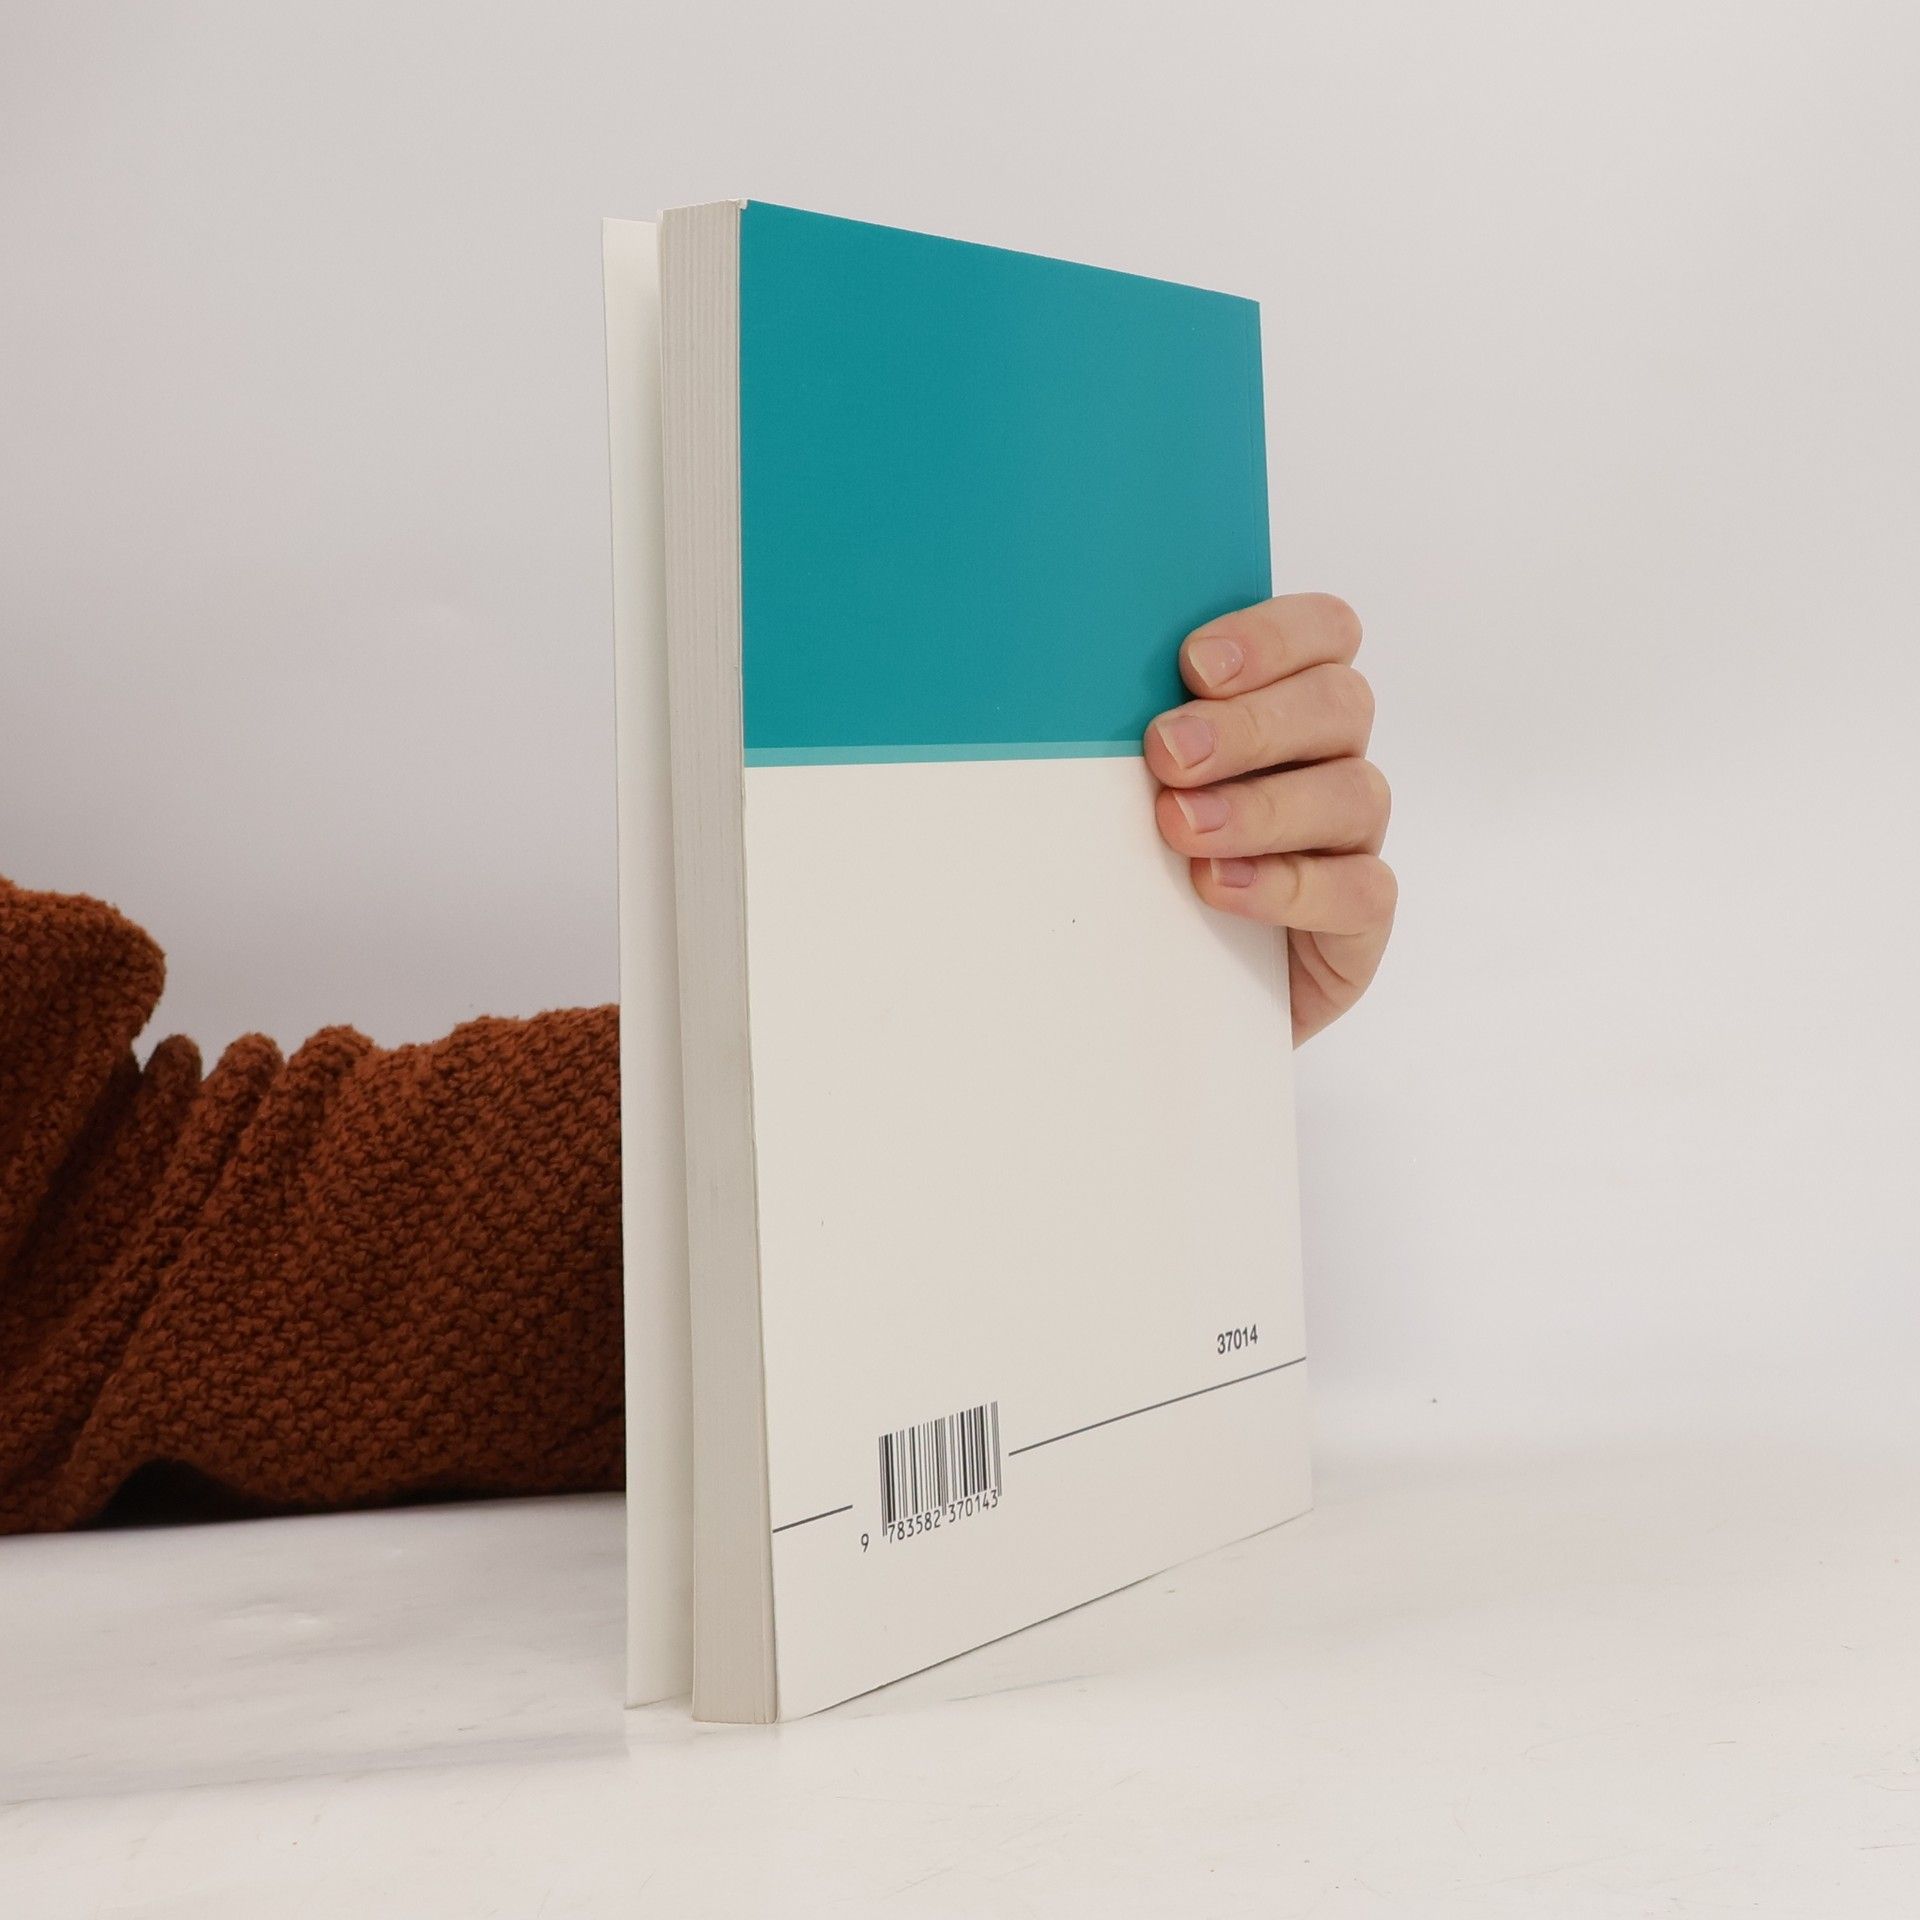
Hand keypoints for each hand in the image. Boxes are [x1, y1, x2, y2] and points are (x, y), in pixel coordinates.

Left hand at [1145, 594, 1394, 1044]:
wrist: (1147, 992)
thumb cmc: (1132, 863)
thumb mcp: (1119, 784)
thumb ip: (1122, 729)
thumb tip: (1052, 679)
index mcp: (1286, 702)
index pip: (1325, 632)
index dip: (1274, 635)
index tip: (1193, 666)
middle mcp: (1329, 760)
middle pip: (1339, 703)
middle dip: (1250, 724)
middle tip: (1168, 753)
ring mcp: (1350, 840)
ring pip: (1354, 793)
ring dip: (1262, 806)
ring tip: (1180, 827)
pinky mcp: (1356, 921)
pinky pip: (1361, 891)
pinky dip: (1290, 886)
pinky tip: (1220, 888)